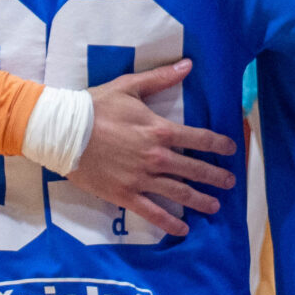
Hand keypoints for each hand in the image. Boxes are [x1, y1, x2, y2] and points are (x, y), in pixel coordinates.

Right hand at [62, 61, 239, 237]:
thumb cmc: (95, 106)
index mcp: (159, 130)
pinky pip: (152, 213)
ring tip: (214, 206)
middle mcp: (156, 157)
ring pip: (179, 193)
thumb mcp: (129, 86)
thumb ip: (160, 78)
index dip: (219, 144)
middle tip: (230, 183)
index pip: (199, 139)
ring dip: (200, 201)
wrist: (62, 132)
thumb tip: (187, 64)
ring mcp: (141, 179)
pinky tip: (182, 229)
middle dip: (216, 177)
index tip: (231, 149)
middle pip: (195, 170)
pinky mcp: (125, 195)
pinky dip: (169, 223)